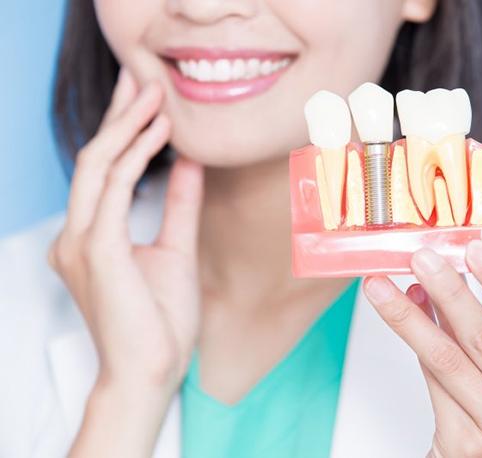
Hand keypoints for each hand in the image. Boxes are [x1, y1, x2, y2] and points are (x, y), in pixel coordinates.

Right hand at [47, 68, 203, 455]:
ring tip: (155, 94)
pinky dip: (135, 155)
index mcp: (91, 236)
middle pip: (94, 157)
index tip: (146, 101)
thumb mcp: (175, 249)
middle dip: (119, 115)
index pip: (103, 170)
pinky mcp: (96, 249)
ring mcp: (81, 241)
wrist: (152, 371)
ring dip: (127, 125)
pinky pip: (113, 187)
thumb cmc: (160, 320)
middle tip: (142, 78)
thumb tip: (189, 163)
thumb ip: (178, 204)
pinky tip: (160, 132)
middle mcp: (76, 234)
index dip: (122, 130)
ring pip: (97, 164)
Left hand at [363, 240, 481, 457]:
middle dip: (447, 292)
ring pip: (446, 359)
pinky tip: (400, 316)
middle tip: (419, 258)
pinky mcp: (466, 444)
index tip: (475, 249)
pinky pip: (432, 382)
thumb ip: (474, 327)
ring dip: (409, 317)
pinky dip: (414, 345)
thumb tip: (434, 281)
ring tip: (381, 287)